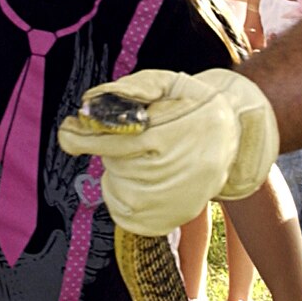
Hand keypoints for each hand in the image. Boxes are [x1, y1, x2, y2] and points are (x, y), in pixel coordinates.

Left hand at [57, 69, 280, 235]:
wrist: (233, 137)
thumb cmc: (192, 104)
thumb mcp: (168, 82)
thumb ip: (131, 88)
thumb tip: (90, 102)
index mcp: (177, 131)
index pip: (121, 139)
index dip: (87, 136)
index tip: (68, 130)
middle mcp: (179, 169)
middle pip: (116, 163)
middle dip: (104, 148)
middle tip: (115, 136)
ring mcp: (177, 199)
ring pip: (118, 189)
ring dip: (115, 171)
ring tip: (135, 156)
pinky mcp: (172, 218)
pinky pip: (126, 214)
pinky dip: (122, 195)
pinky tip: (138, 179)